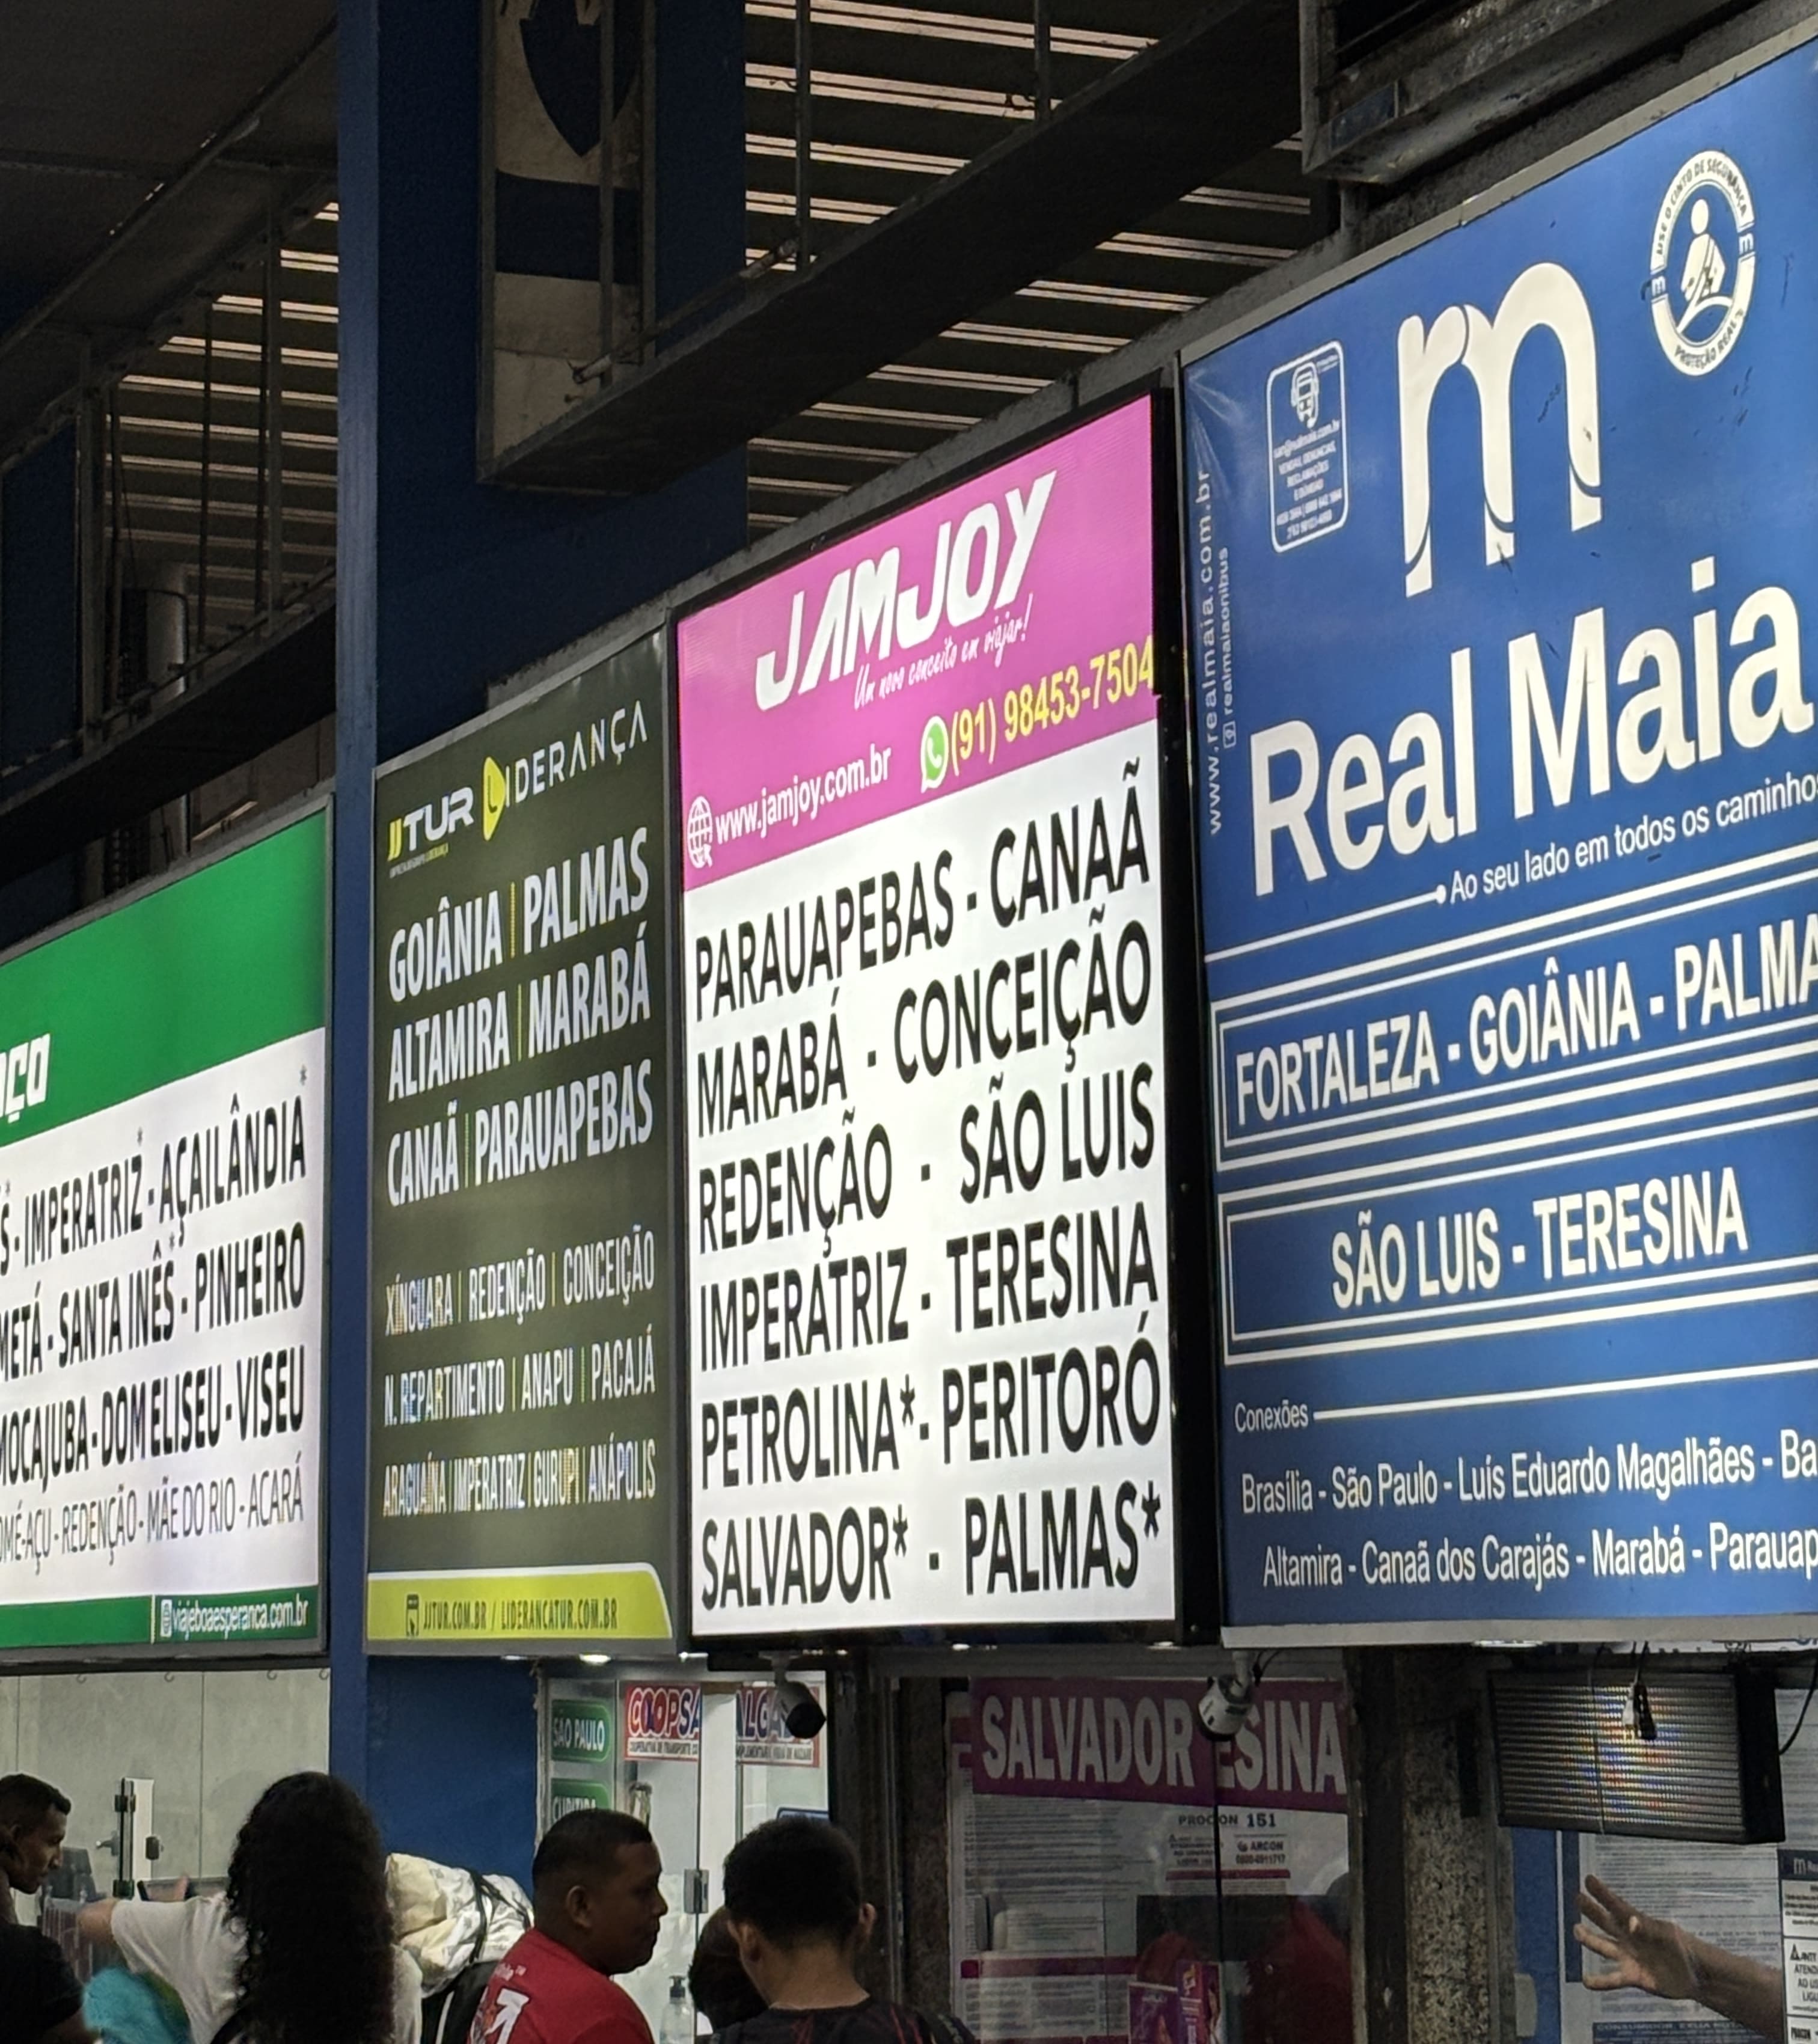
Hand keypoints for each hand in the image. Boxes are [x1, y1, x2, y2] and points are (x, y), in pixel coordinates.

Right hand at [1574, 1876, 1698, 2001]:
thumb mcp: (1670, 1937)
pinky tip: (1586, 1981)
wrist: (1699, 1977)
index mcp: (1640, 1923)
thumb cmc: (1687, 1949)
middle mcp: (1630, 1938)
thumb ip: (1649, 1930)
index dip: (1603, 1893)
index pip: (1617, 1906)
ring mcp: (1630, 1957)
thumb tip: (1630, 1921)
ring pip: (1604, 1947)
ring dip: (1590, 1940)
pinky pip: (1613, 1978)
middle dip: (1592, 1911)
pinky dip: (1600, 1981)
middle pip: (1607, 1922)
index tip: (1588, 1879)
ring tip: (1577, 1930)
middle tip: (1578, 1898)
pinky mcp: (1633, 1977)